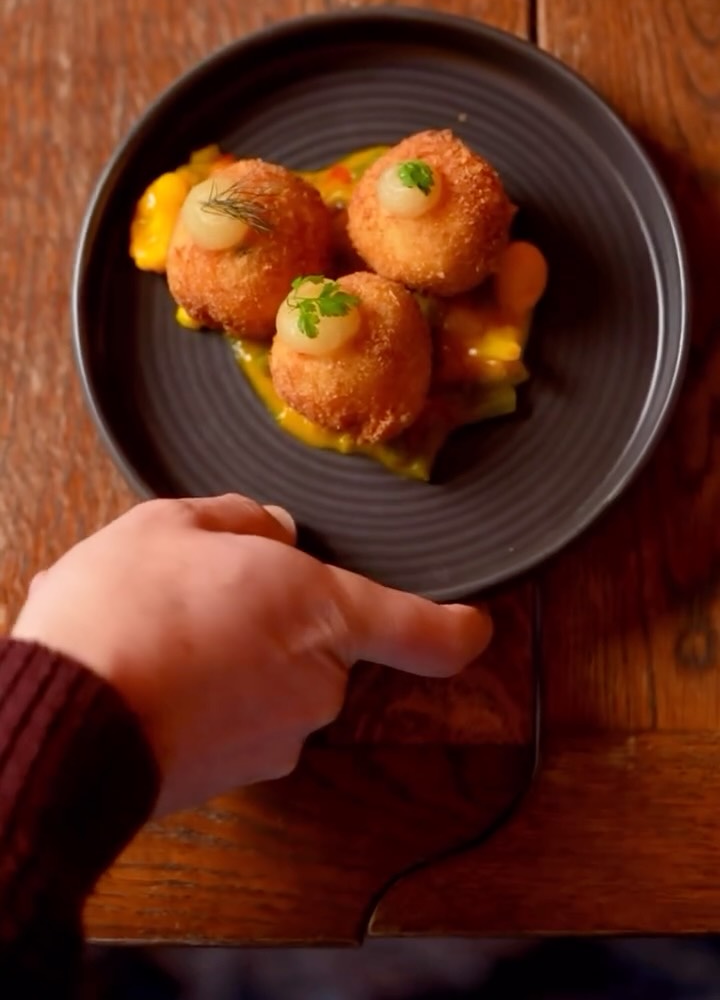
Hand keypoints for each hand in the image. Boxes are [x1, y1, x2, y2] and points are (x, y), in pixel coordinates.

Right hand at [12, 495, 491, 814]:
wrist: (69, 719)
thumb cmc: (123, 615)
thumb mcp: (171, 524)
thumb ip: (237, 520)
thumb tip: (270, 531)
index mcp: (322, 610)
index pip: (424, 631)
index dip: (458, 627)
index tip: (473, 624)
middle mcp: (316, 683)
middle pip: (321, 643)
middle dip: (274, 616)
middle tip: (204, 591)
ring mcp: (276, 739)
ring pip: (270, 681)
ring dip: (230, 657)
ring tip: (157, 632)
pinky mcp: (233, 778)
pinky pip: (235, 720)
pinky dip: (203, 698)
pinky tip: (149, 673)